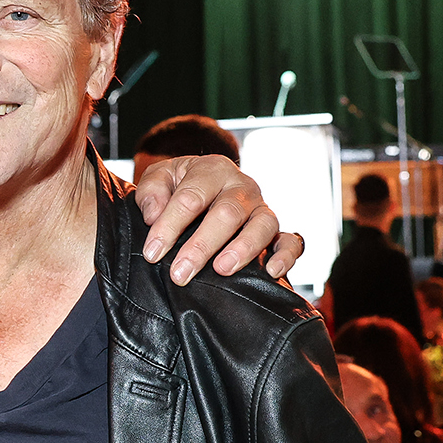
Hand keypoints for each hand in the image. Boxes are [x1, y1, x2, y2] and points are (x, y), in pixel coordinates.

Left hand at [132, 154, 300, 284]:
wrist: (204, 190)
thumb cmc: (179, 186)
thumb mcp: (159, 179)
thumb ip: (152, 191)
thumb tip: (154, 215)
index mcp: (212, 169)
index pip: (191, 197)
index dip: (170, 226)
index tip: (153, 252)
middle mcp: (241, 187)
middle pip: (227, 213)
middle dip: (201, 245)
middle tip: (181, 272)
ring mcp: (261, 208)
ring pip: (261, 225)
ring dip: (242, 249)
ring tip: (221, 269)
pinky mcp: (277, 231)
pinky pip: (291, 242)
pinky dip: (286, 256)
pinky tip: (271, 271)